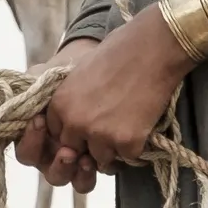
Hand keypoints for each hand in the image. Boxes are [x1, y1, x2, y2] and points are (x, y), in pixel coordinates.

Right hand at [15, 39, 108, 184]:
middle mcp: (51, 154)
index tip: (39, 121)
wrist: (97, 68)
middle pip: (49, 173)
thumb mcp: (45, 76)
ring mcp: (73, 160)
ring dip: (76, 174)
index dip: (31, 142)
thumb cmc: (66, 75)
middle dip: (58, 164)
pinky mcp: (95, 161)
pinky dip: (95, 172)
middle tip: (68, 151)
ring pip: (70, 180)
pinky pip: (90, 177)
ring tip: (85, 160)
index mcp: (35, 138)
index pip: (26, 152)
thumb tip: (18, 94)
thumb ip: (29, 86)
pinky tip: (102, 160)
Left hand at [21, 21, 188, 190]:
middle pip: (75, 150)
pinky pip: (128, 157)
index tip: (89, 121)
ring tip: (128, 123)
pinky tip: (142, 124)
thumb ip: (71, 98)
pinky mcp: (126, 142)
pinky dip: (136, 145)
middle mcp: (75, 123)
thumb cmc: (118, 52)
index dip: (74, 130)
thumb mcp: (80, 72)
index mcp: (60, 105)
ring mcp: (100, 135)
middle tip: (110, 125)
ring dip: (113, 147)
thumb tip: (72, 116)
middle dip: (90, 143)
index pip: (56, 134)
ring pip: (101, 159)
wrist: (151, 49)